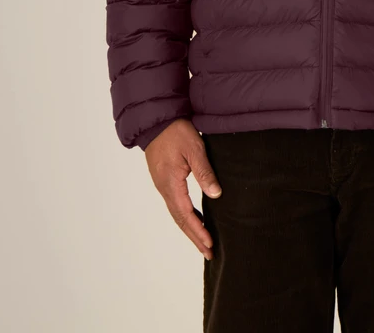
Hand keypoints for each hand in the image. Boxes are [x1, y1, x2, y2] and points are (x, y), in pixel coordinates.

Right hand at [144, 119, 221, 259]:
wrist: (157, 120)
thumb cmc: (176, 132)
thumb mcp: (194, 149)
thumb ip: (205, 172)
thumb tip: (216, 195)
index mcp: (171, 184)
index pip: (186, 214)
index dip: (198, 231)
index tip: (210, 244)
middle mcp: (164, 188)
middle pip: (180, 219)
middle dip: (194, 236)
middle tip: (208, 252)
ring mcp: (163, 185)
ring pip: (177, 213)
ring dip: (190, 228)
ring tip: (203, 241)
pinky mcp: (164, 179)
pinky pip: (175, 204)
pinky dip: (185, 216)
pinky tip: (194, 218)